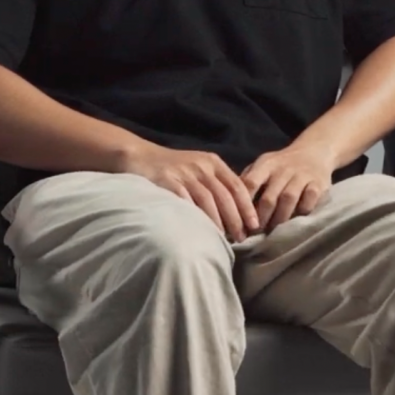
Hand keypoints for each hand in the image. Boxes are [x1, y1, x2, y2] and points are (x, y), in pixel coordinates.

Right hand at [124, 144, 259, 240]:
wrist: (140, 155)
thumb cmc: (173, 167)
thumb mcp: (199, 168)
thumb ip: (217, 183)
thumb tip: (238, 211)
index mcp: (213, 163)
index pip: (237, 186)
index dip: (247, 207)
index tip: (255, 225)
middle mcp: (202, 166)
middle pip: (225, 195)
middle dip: (236, 219)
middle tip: (241, 238)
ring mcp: (184, 173)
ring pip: (207, 200)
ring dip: (218, 221)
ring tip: (224, 239)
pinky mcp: (167, 180)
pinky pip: (184, 201)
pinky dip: (194, 216)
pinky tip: (199, 230)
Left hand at [241, 146, 336, 233]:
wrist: (314, 151)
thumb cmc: (282, 165)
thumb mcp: (263, 166)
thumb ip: (248, 182)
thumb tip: (229, 207)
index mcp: (266, 164)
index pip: (250, 183)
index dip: (244, 205)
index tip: (240, 223)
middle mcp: (283, 168)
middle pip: (269, 197)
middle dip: (261, 218)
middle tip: (256, 233)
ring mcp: (302, 175)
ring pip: (288, 200)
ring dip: (279, 219)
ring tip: (273, 232)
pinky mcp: (319, 183)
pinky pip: (309, 201)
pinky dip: (301, 212)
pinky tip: (295, 220)